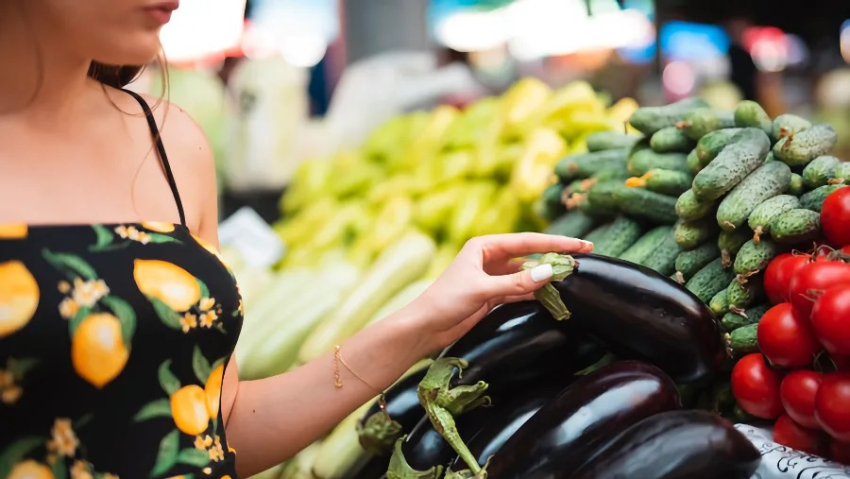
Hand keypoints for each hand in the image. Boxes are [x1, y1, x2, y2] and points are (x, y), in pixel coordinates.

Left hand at [402, 233, 592, 351]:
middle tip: (586, 255)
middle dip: (556, 256)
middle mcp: (489, 258)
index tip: (582, 245)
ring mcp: (492, 277)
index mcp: (485, 246)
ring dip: (547, 276)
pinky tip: (554, 294)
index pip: (528, 242)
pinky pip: (520, 291)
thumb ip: (517, 283)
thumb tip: (550, 273)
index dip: (556, 243)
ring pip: (527, 274)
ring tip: (574, 276)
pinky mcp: (492, 296)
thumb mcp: (482, 290)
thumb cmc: (446, 301)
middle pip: (530, 255)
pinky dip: (536, 293)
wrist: (424, 327)